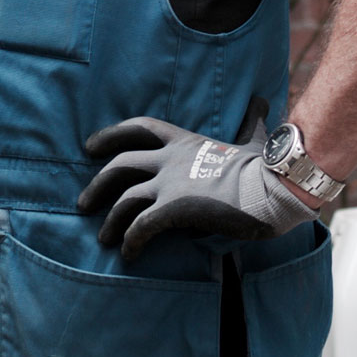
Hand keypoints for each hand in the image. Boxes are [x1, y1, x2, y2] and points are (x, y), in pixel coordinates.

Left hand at [76, 97, 317, 260]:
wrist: (274, 187)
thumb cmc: (266, 167)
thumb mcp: (253, 139)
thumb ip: (251, 122)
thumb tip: (263, 102)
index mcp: (185, 140)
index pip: (140, 127)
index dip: (112, 134)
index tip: (90, 146)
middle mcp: (171, 159)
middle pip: (121, 165)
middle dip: (98, 184)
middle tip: (83, 203)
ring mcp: (171, 183)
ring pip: (126, 199)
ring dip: (111, 221)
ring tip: (104, 239)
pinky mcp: (175, 208)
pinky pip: (142, 227)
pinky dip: (131, 240)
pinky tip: (128, 253)